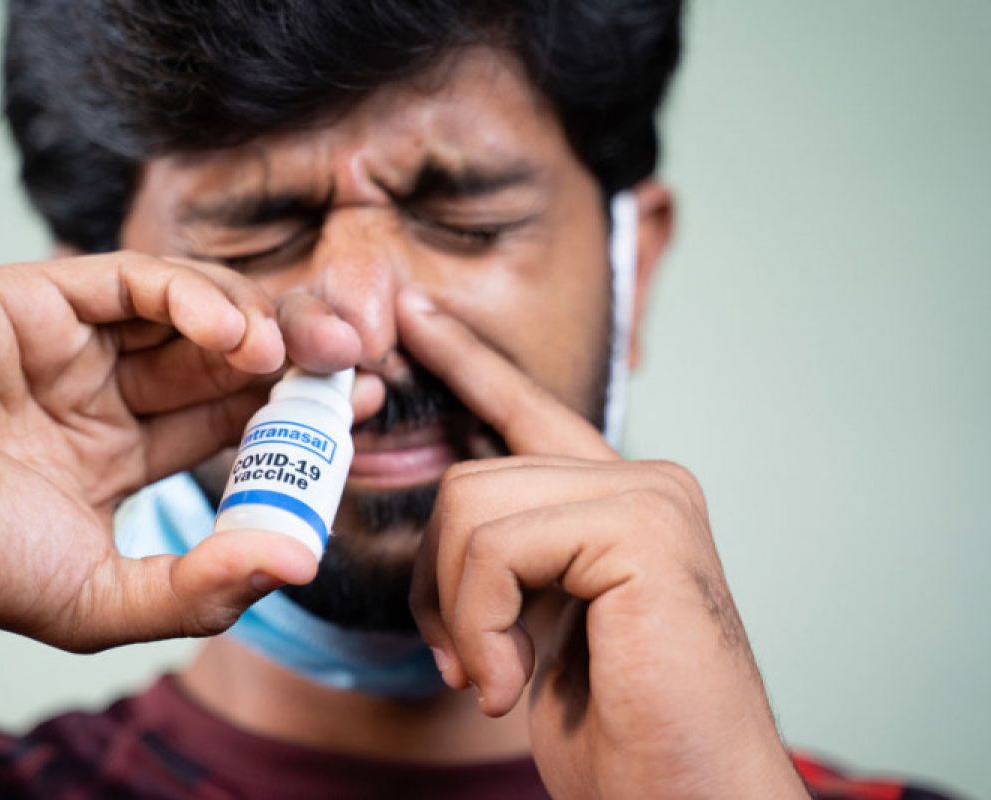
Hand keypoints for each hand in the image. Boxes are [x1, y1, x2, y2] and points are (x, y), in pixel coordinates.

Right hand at [0, 252, 358, 691]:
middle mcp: (102, 390)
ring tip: (291, 353)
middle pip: (223, 356)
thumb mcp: (100, 599)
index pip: (230, 418)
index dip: (296, 410)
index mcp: (119, 451)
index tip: (360, 407)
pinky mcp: (37, 296)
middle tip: (354, 359)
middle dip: (294, 354)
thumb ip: (201, 586)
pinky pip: (134, 279)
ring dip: (252, 320)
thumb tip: (300, 563)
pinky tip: (235, 331)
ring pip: (189, 307)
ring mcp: (72, 340)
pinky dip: (193, 294)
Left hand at [398, 290, 806, 798]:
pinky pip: (495, 547)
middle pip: (468, 480)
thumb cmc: (617, 727)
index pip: (525, 409)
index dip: (464, 360)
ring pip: (470, 509)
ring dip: (459, 612)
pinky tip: (511, 682)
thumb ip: (507, 554)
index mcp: (616, 499)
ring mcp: (649, 497)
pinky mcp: (643, 528)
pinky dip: (480, 623)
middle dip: (437, 582)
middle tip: (464, 660)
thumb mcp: (537, 622)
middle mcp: (642, 481)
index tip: (412, 314)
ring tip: (493, 676)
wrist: (682, 798)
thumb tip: (447, 511)